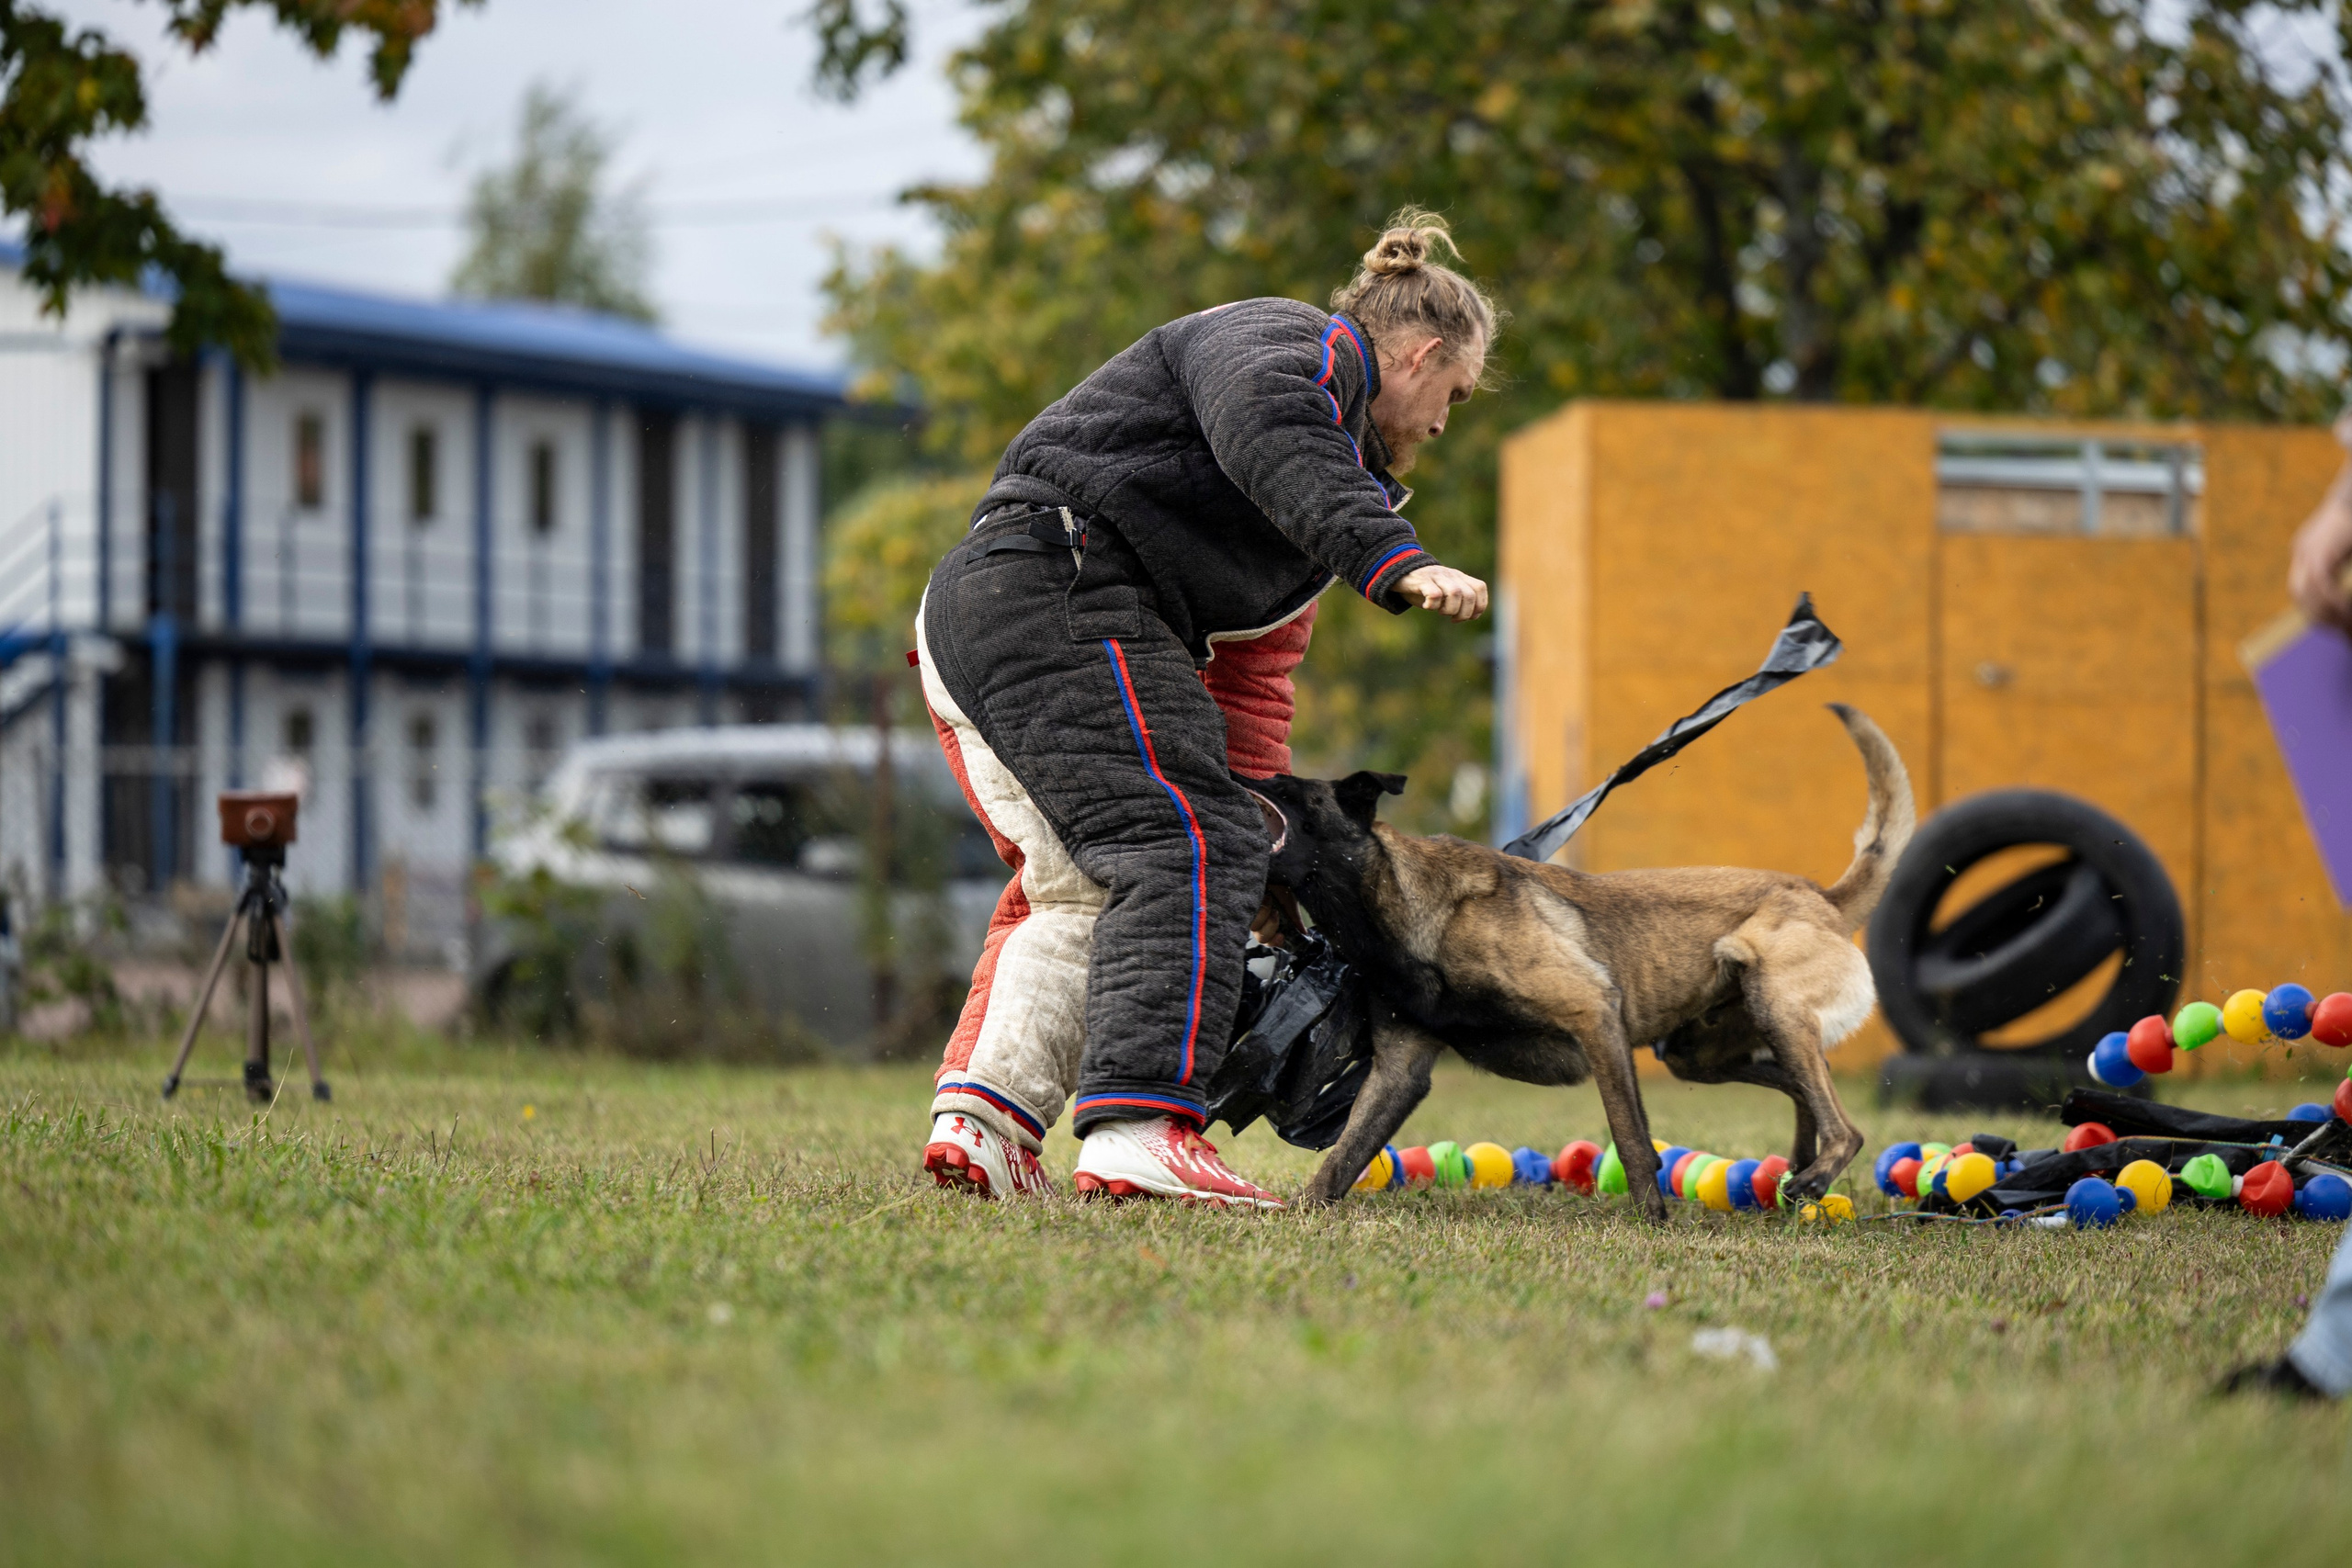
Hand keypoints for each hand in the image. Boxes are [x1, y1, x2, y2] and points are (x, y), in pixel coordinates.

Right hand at [1396, 564, 1488, 621]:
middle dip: (1464, 613)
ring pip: (1455, 593)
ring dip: (1450, 609)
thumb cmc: (1424, 587)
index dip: (1478, 606)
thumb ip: (1460, 599)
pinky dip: (1433, 605)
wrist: (1398, 570)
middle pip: (1469, 595)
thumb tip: (1473, 615)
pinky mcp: (1422, 580)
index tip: (1468, 617)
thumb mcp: (1445, 590)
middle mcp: (1450, 575)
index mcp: (1459, 577)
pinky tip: (1427, 606)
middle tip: (1453, 619)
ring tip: (1440, 612)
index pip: (1479, 588)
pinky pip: (1434, 594)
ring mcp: (1437, 576)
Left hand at [2289, 458, 2351, 631]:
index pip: (2301, 585)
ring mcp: (2307, 550)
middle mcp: (2302, 549)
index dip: (2314, 606)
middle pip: (2299, 592)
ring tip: (2345, 625)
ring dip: (2326, 612)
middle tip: (2339, 630)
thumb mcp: (2344, 546)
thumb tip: (2341, 597)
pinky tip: (2346, 612)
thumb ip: (2340, 563)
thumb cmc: (2351, 521)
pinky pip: (2321, 586)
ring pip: (2306, 593)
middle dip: (2317, 614)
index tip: (2331, 622)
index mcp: (2306, 547)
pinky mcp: (2320, 553)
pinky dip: (2333, 601)